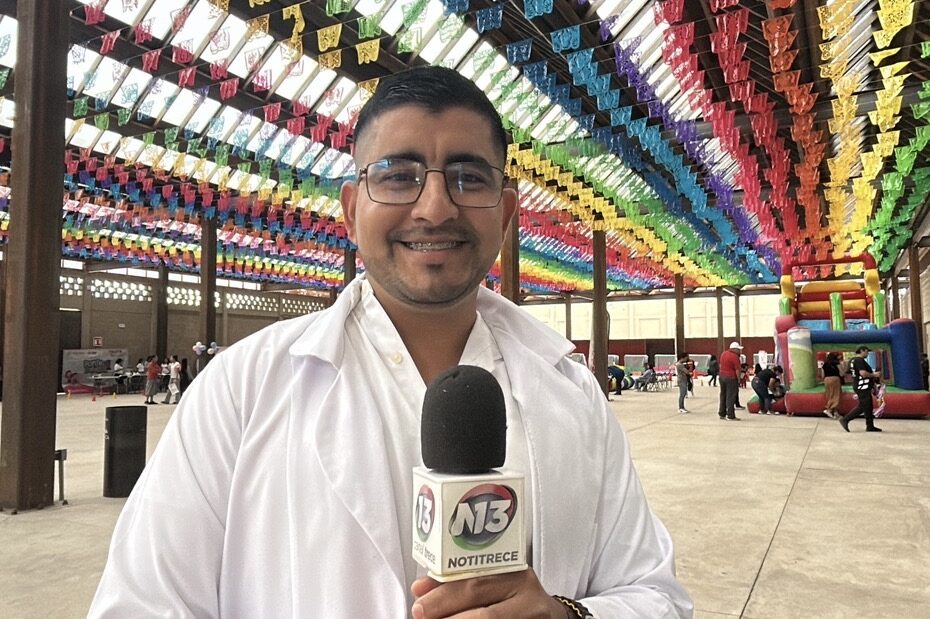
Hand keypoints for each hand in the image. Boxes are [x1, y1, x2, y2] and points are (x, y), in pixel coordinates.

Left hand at [411, 569, 567, 618]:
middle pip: (481, 606)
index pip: (475, 579)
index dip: (443, 593)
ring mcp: (533, 616)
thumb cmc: (516, 600)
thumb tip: (421, 589)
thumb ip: (459, 583)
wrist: (552, 617)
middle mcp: (527, 593)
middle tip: (421, 616)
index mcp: (514, 572)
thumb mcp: (493, 584)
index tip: (419, 602)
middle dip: (444, 613)